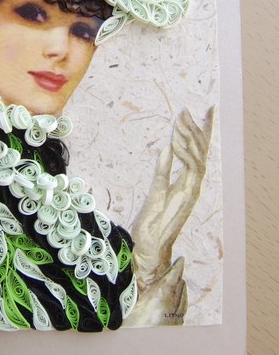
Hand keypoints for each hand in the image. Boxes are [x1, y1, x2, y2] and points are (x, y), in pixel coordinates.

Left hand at [127, 107, 213, 323]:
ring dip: (189, 138)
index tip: (207, 111)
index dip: (204, 131)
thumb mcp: (156, 187)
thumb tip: (166, 148)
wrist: (148, 244)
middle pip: (201, 151)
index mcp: (188, 181)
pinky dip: (185, 154)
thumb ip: (163, 168)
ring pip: (198, 158)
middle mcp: (194, 184)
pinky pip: (190, 170)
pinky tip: (176, 141)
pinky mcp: (186, 196)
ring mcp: (192, 190)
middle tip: (185, 110)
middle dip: (196, 129)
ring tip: (181, 121)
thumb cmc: (151, 220)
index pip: (199, 151)